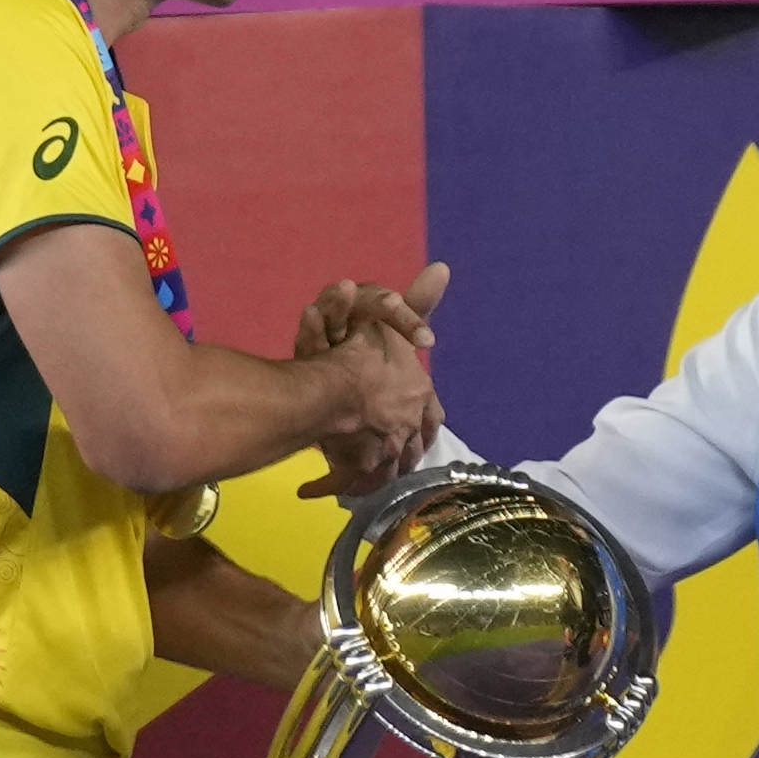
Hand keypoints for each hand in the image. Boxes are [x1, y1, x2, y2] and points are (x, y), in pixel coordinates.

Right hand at [295, 265, 449, 498]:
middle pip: (411, 450)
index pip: (431, 417)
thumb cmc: (363, 352)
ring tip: (367, 482)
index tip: (424, 434)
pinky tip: (313, 490)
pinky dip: (330, 486)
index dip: (426, 425)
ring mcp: (385, 452)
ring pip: (385, 473)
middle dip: (405, 457)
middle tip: (395, 463)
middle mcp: (407, 428)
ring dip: (376, 477)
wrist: (336, 390)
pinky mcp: (357, 467)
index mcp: (418, 396)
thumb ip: (419, 300)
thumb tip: (444, 267)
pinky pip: (345, 483)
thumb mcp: (391, 318)